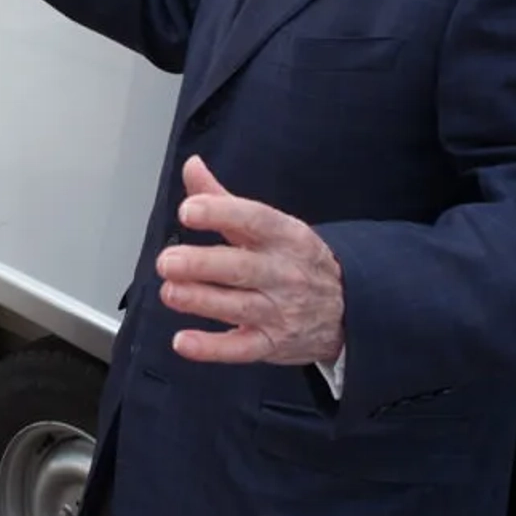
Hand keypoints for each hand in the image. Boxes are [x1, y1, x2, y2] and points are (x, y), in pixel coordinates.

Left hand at [156, 156, 344, 365]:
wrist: (349, 309)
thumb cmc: (296, 260)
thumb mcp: (269, 226)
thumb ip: (224, 200)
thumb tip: (191, 166)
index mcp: (285, 237)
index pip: (255, 221)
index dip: (220, 214)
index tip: (188, 210)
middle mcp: (283, 273)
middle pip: (242, 267)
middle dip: (202, 265)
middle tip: (167, 261)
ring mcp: (279, 311)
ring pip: (238, 307)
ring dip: (201, 301)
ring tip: (170, 292)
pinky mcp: (271, 344)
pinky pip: (241, 349)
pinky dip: (211, 348)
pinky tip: (182, 342)